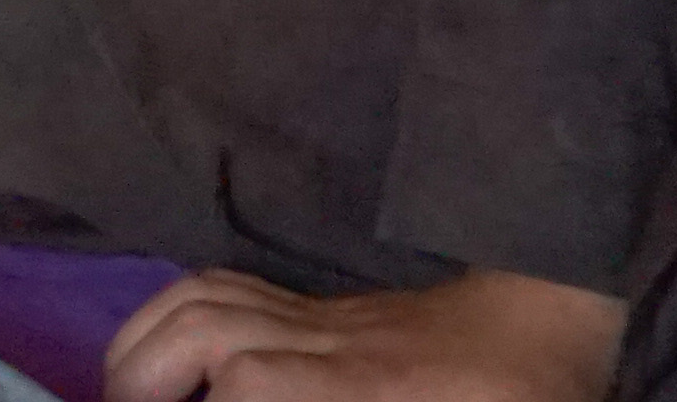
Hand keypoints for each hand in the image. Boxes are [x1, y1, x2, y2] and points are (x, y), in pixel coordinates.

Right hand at [104, 269, 625, 401]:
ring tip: (123, 393)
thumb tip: (255, 387)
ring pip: (202, 295)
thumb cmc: (521, 398)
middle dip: (140, 375)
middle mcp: (330, 341)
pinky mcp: (321, 307)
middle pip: (204, 324)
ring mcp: (321, 314)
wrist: (553, 326)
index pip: (249, 382)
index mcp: (367, 388)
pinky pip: (224, 287)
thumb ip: (351, 401)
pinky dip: (172, 316)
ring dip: (143, 341)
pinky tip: (162, 356)